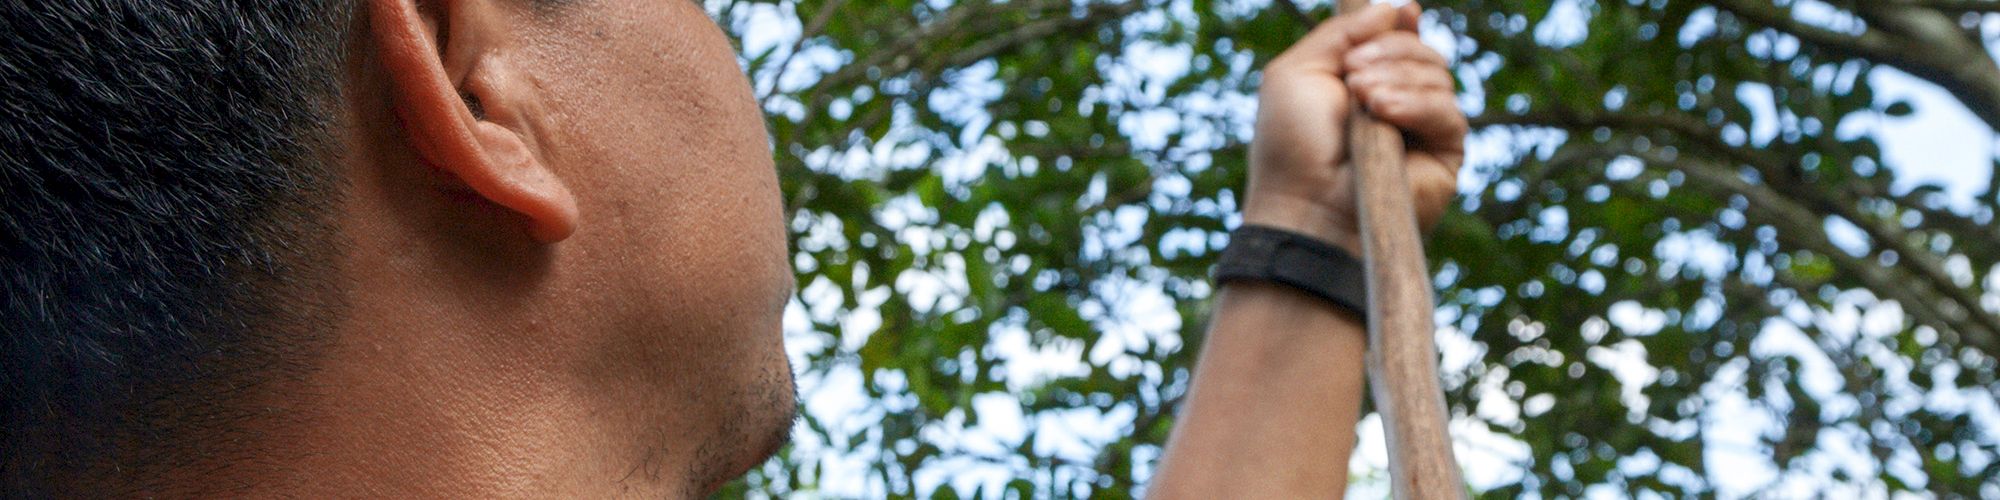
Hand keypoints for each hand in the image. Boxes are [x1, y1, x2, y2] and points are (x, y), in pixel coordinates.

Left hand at [1242, 3, 1466, 254]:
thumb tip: (1394, 8)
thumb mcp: (1298, 72)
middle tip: (1353, 74)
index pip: (1400, 39)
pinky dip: (1415, 104)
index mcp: (1363, 81)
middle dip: (1389, 51)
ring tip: (1361, 100)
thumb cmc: (1292, 146)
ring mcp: (1423, 128)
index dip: (1401, 24)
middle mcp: (1397, 102)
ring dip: (1395, 78)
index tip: (1403, 12)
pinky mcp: (1444, 155)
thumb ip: (1340, 33)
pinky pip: (1447, 112)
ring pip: (1438, 76)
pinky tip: (1384, 112)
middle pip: (1421, 50)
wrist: (1305, 206)